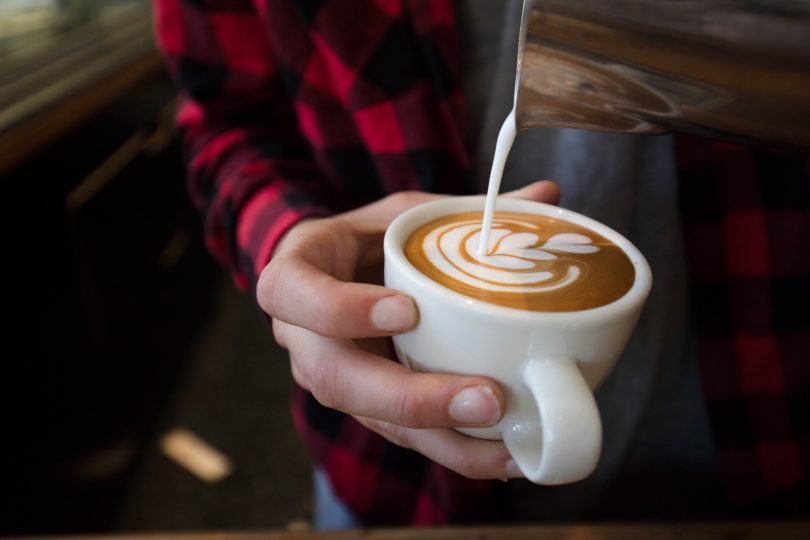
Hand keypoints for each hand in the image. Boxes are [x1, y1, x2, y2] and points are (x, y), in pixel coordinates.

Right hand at [257, 181, 560, 478]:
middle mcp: (303, 339)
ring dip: (442, 436)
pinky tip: (504, 455)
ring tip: (507, 443)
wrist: (338, 279)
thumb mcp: (402, 214)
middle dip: (411, 397)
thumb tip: (547, 192)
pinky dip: (453, 448)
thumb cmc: (366, 241)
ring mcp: (332, 378)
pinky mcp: (364, 407)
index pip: (292, 293)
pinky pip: (402, 435)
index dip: (338, 308)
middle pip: (336, 380)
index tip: (407, 310)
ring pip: (372, 420)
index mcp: (296, 276)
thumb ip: (461, 209)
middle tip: (486, 397)